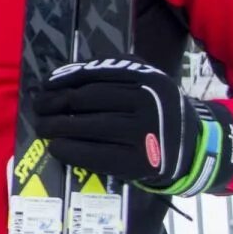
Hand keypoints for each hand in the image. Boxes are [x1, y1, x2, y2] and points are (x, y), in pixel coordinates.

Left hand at [30, 58, 232, 195]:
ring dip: (56, 127)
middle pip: (85, 100)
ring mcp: (143, 134)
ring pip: (86, 126)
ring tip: (42, 126)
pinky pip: (94, 155)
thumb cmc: (159, 109)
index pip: (93, 75)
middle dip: (55, 103)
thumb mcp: (147, 79)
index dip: (63, 80)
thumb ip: (112, 71)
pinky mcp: (138, 162)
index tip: (45, 86)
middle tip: (38, 107)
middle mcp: (146, 103)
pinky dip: (69, 150)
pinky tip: (56, 147)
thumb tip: (62, 75)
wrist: (194, 146)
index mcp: (146, 78)